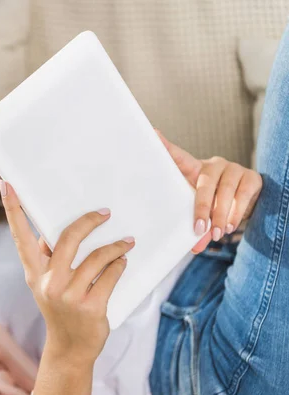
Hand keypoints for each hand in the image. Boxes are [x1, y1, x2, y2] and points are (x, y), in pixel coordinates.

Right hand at [0, 180, 133, 363]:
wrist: (71, 349)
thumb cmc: (60, 308)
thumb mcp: (46, 284)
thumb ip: (48, 258)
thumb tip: (54, 231)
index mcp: (34, 273)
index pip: (20, 236)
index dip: (12, 209)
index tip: (5, 184)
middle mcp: (48, 282)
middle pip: (69, 239)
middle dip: (90, 221)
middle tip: (105, 213)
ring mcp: (69, 296)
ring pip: (97, 258)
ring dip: (115, 247)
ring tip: (126, 243)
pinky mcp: (91, 307)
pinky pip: (110, 275)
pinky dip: (119, 265)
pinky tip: (123, 262)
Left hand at [156, 130, 261, 252]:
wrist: (242, 200)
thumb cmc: (213, 203)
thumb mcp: (200, 210)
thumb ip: (197, 225)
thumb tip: (195, 248)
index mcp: (195, 169)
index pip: (179, 157)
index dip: (166, 146)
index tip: (153, 134)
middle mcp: (214, 165)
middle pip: (206, 182)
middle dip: (202, 208)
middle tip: (197, 229)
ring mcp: (234, 169)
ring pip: (226, 190)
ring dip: (221, 215)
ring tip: (216, 233)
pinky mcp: (252, 177)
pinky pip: (244, 195)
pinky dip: (236, 213)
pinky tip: (230, 226)